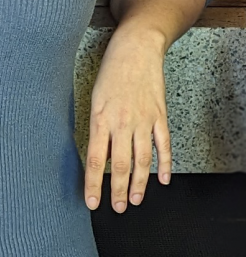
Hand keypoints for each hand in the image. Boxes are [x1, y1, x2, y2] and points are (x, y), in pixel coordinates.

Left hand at [84, 0, 207, 212]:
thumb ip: (96, 124)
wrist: (136, 48)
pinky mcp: (160, 116)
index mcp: (100, 118)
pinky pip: (163, 146)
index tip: (92, 202)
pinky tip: (163, 180)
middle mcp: (122, 123)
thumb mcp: (93, 96)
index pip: (96, 159)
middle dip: (117, 190)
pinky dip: (164, 165)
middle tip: (116, 208)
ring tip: (135, 200)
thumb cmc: (110, 70)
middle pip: (120, 165)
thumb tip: (94, 151)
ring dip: (139, 183)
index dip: (93, 183)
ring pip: (142, 160)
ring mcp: (144, 121)